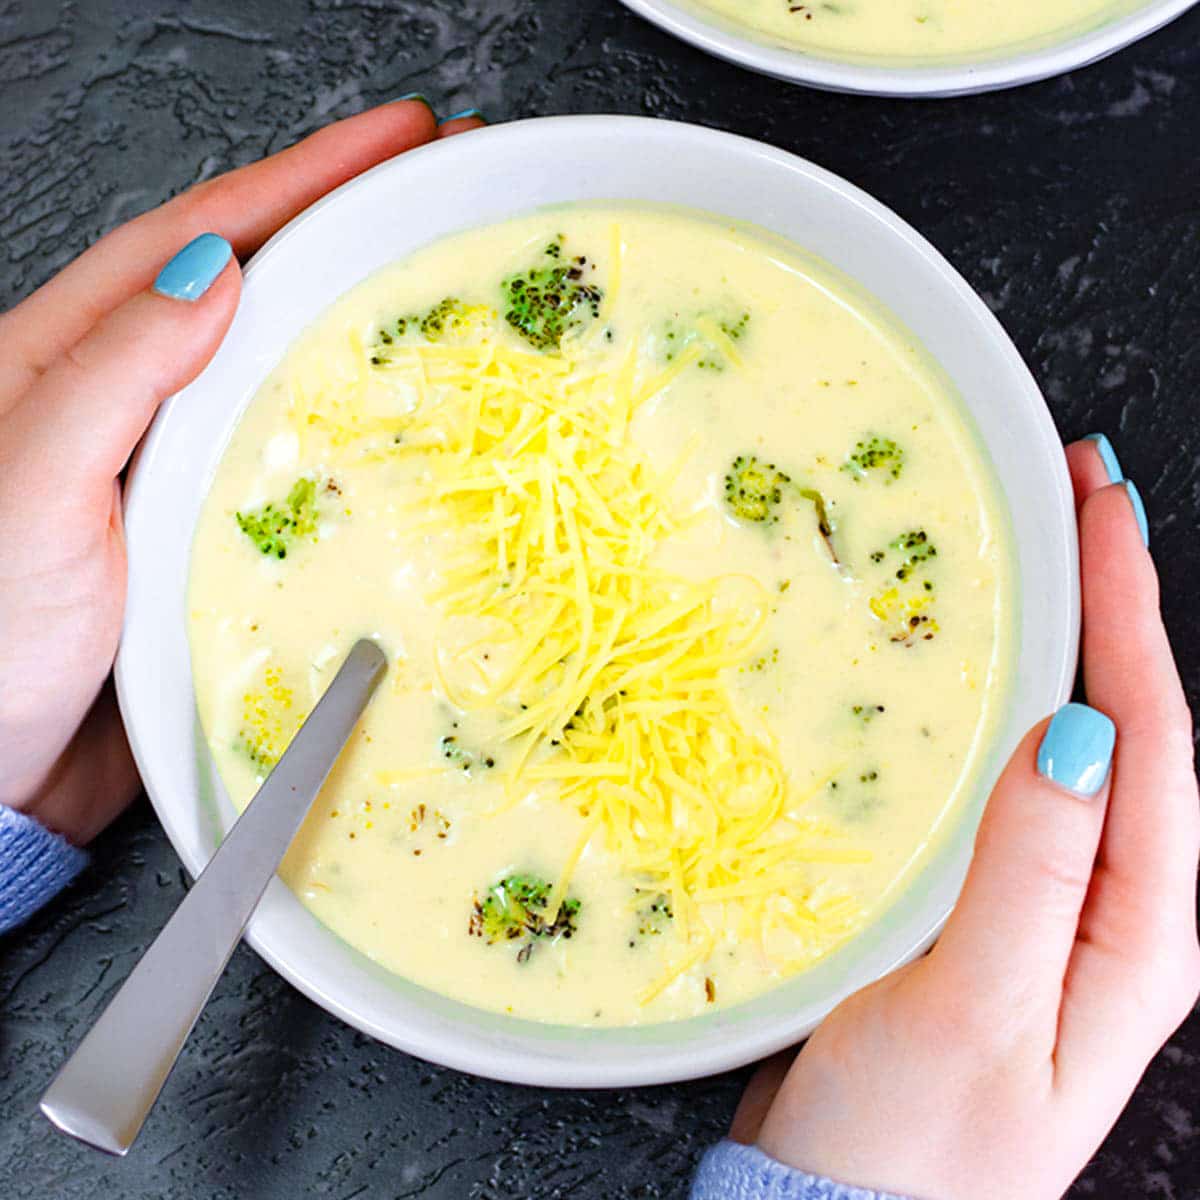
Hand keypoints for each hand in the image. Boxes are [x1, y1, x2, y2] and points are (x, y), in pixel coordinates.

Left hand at [0, 100, 483, 844]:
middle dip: (346, 224)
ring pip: (284, 368)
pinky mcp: (216, 535)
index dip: (297, 181)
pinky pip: (297, 460)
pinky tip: (402, 418)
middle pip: (251, 284)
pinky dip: (354, 428)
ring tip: (440, 278)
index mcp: (62, 364)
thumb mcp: (31, 491)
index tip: (392, 141)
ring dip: (359, 315)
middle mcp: (129, 403)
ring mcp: (180, 468)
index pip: (195, 240)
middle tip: (441, 186)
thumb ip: (114, 382)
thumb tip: (213, 277)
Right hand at [732, 438, 1199, 1199]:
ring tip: (1036, 550)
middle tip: (1074, 494)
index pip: (1150, 743)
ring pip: (1061, 745)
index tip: (1097, 509)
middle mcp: (1106, 907)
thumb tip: (1074, 734)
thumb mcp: (977, 1012)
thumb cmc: (912, 1149)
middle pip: (1125, 728)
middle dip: (1108, 603)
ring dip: (1056, 643)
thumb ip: (1028, 878)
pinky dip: (992, 703)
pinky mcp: (977, 902)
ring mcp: (1042, 901)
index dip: (1125, 615)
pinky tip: (970, 665)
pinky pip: (997, 780)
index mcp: (1136, 933)